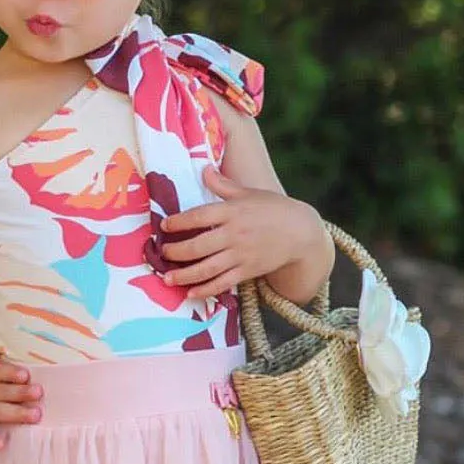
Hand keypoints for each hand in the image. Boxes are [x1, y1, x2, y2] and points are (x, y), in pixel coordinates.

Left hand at [158, 165, 319, 301]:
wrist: (301, 232)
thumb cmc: (273, 209)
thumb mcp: (248, 193)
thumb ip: (223, 184)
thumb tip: (204, 169)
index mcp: (233, 211)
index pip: (199, 216)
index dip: (178, 221)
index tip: (163, 225)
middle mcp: (234, 234)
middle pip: (198, 246)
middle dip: (176, 252)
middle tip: (162, 254)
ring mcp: (241, 255)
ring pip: (207, 268)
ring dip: (185, 275)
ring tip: (167, 278)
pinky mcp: (248, 271)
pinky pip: (223, 283)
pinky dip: (206, 290)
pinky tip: (191, 293)